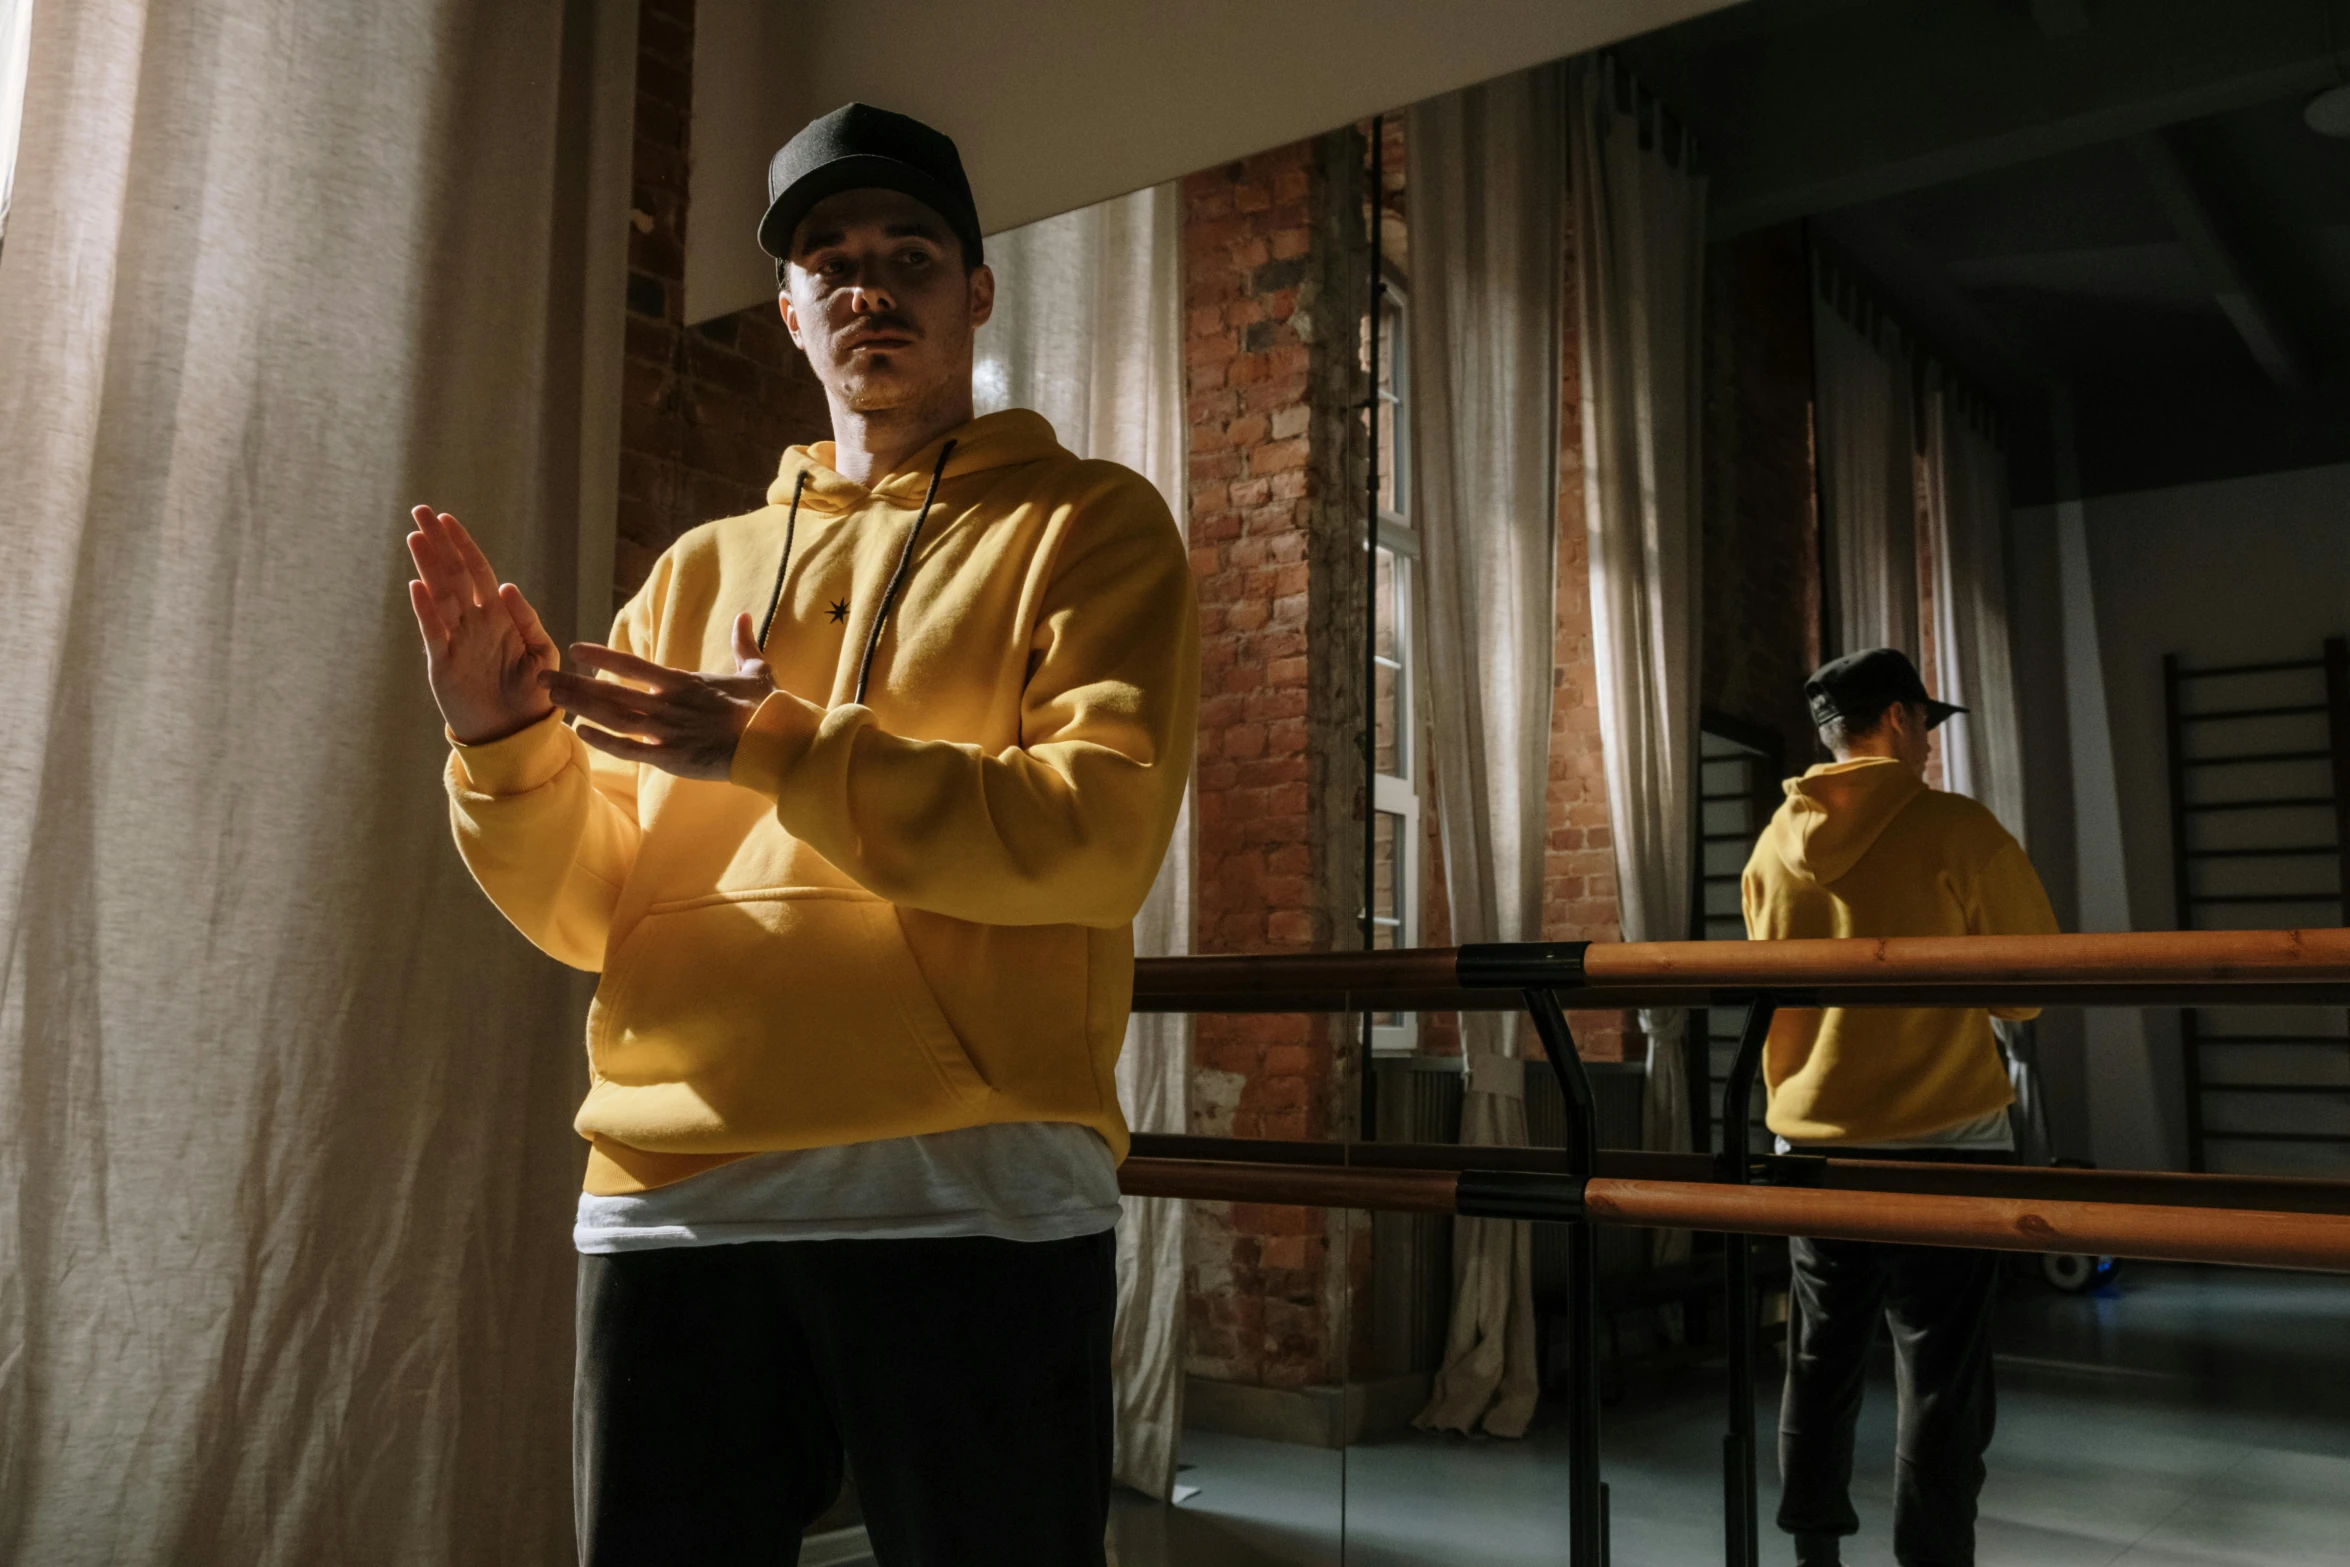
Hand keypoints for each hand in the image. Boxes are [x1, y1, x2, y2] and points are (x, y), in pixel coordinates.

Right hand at [406, 505, 558, 744]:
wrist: (516, 735)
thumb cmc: (534, 696)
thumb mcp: (542, 656)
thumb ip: (528, 621)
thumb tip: (508, 586)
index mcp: (499, 617)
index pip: (478, 572)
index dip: (464, 546)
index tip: (448, 519)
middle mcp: (474, 622)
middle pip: (452, 574)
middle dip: (438, 543)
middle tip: (420, 511)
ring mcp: (455, 640)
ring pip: (438, 595)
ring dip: (427, 566)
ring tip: (414, 536)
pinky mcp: (442, 662)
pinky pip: (433, 631)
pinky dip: (425, 609)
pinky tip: (416, 586)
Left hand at [543, 613, 777, 780]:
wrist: (775, 742)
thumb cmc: (768, 708)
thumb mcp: (756, 670)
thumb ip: (744, 643)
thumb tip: (745, 615)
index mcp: (684, 683)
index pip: (634, 665)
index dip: (603, 657)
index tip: (575, 650)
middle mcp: (668, 704)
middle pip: (613, 691)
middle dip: (576, 684)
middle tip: (542, 678)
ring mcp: (667, 731)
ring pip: (614, 717)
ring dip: (581, 707)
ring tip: (551, 699)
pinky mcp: (672, 757)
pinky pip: (631, 749)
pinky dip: (605, 742)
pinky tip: (581, 733)